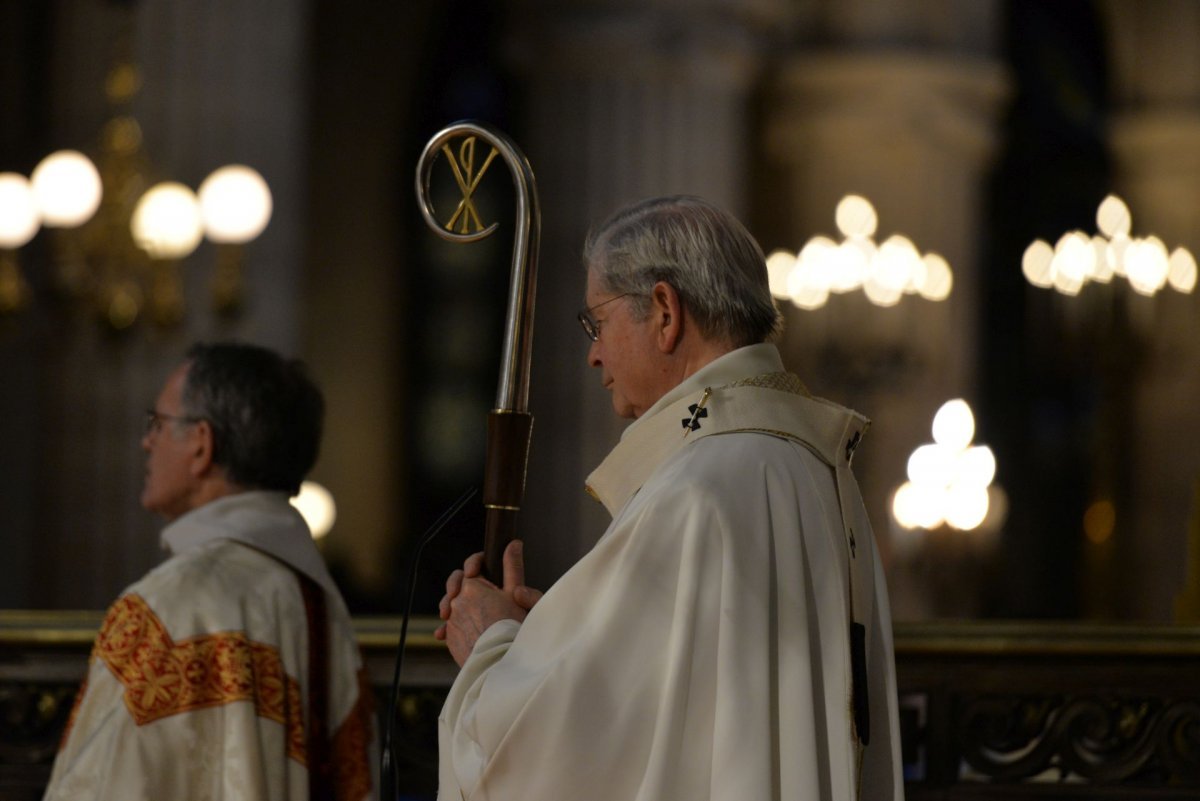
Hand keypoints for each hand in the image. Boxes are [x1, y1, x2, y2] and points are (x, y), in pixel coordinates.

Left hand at [434, 540, 541, 665]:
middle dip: (463, 584)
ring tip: (473, 612)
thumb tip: (513, 544)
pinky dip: (456, 625)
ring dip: (460, 606)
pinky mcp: (449, 639)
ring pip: (452, 607)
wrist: (500, 663)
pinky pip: (449, 627)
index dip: (477, 563)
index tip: (483, 568)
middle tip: (475, 588)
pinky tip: (465, 628)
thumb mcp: (516, 594)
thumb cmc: (512, 628)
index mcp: (472, 586)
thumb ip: (512, 567)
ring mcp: (450, 621)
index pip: (470, 566)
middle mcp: (456, 602)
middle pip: (456, 586)